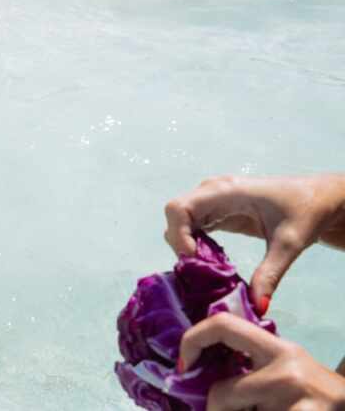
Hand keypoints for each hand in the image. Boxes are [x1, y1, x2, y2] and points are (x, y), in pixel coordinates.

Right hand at [164, 175, 344, 309]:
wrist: (322, 198)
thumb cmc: (307, 211)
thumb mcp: (289, 244)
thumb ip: (269, 274)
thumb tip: (256, 306)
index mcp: (226, 191)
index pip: (179, 208)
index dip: (178, 235)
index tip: (194, 260)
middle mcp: (213, 191)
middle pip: (175, 215)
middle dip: (180, 244)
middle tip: (201, 270)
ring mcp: (213, 199)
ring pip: (181, 221)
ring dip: (186, 245)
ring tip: (208, 269)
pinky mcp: (217, 210)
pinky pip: (193, 226)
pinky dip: (195, 244)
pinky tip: (212, 261)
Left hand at [179, 313, 344, 410]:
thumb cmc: (311, 395)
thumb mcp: (283, 369)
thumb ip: (246, 364)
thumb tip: (190, 371)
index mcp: (278, 349)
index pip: (223, 323)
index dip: (192, 340)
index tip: (183, 366)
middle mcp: (287, 372)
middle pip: (220, 394)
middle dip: (216, 410)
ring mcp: (297, 403)